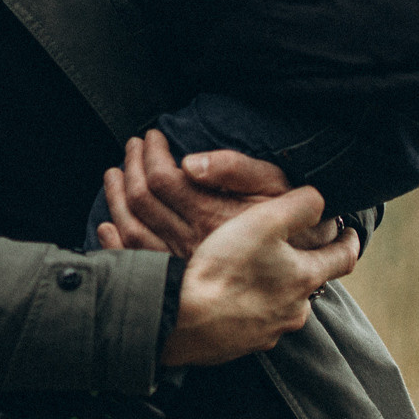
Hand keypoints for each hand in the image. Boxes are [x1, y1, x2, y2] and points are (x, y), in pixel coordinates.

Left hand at [95, 131, 343, 256]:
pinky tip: (108, 224)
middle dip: (130, 167)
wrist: (309, 266)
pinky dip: (115, 241)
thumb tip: (188, 162)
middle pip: (142, 201)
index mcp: (213, 217)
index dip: (150, 153)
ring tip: (115, 175)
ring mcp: (185, 266)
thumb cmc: (295, 221)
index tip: (152, 136)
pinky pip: (137, 261)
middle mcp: (194, 243)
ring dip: (117, 199)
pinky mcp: (183, 282)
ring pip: (132, 231)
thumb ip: (235, 169)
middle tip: (132, 147)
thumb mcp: (275, 185)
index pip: (162, 178)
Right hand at [160, 188, 356, 366]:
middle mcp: (295, 310)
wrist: (183, 318)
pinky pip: (254, 323)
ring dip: (275, 289)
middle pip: (310, 283)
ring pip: (282, 305)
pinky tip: (229, 298)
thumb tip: (321, 201)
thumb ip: (301, 205)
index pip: (344, 258)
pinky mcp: (243, 345)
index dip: (349, 240)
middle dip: (303, 265)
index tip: (349, 231)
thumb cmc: (225, 267)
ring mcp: (269, 332)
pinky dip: (249, 308)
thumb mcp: (265, 220)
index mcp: (305, 277)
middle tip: (289, 249)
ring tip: (253, 272)